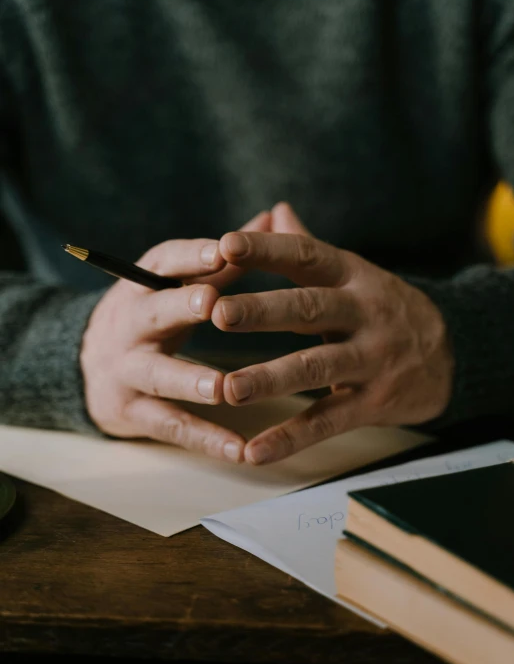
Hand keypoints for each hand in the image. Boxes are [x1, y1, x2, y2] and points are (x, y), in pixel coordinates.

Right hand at [81, 212, 270, 461]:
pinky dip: (205, 438)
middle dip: (181, 306)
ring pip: (160, 375)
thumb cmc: (152, 316)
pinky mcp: (133, 412)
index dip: (191, 256)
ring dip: (191, 380)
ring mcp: (128, 370)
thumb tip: (274, 214)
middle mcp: (131, 324)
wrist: (88, 366)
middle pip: (154, 312)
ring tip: (224, 388)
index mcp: (144, 285)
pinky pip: (171, 426)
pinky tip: (239, 449)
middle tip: (212, 303)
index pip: (164, 261)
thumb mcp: (176, 283)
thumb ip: (226, 256)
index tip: (223, 249)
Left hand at [212, 204, 454, 464]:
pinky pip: (328, 421)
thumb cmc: (382, 307)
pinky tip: (255, 452)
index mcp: (350, 276)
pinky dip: (291, 438)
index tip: (224, 245)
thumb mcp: (353, 273)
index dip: (267, 249)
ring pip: (316, 369)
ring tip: (229, 389)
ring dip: (271, 379)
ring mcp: (370, 360)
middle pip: (309, 310)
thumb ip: (309, 247)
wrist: (451, 352)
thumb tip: (274, 210)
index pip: (306, 255)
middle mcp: (361, 313)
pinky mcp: (373, 403)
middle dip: (263, 311)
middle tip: (218, 314)